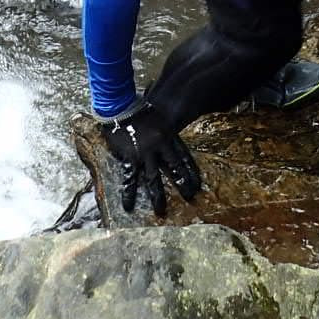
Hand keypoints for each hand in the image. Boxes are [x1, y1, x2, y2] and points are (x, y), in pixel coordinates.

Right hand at [99, 99, 200, 216]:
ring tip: (161, 211)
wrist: (121, 107)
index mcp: (168, 136)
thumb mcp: (160, 120)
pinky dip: (129, 193)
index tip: (197, 185)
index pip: (184, 157)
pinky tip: (128, 205)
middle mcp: (160, 146)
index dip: (191, 171)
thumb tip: (169, 147)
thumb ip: (165, 134)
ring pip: (153, 178)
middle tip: (189, 197)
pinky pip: (130, 178)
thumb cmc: (140, 112)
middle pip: (174, 168)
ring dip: (157, 196)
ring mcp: (145, 153)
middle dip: (182, 184)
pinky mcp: (130, 157)